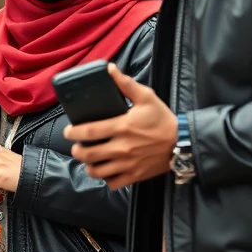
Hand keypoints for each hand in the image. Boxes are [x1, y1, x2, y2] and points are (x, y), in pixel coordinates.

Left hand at [63, 64, 176, 189]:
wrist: (182, 142)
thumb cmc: (162, 119)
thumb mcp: (146, 97)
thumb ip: (125, 84)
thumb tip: (109, 69)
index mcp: (121, 127)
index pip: (88, 131)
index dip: (73, 132)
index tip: (69, 131)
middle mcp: (121, 147)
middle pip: (88, 154)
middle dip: (77, 151)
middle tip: (76, 147)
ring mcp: (127, 164)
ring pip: (97, 171)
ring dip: (88, 166)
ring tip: (88, 160)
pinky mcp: (135, 176)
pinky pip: (113, 183)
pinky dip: (106, 179)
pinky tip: (106, 171)